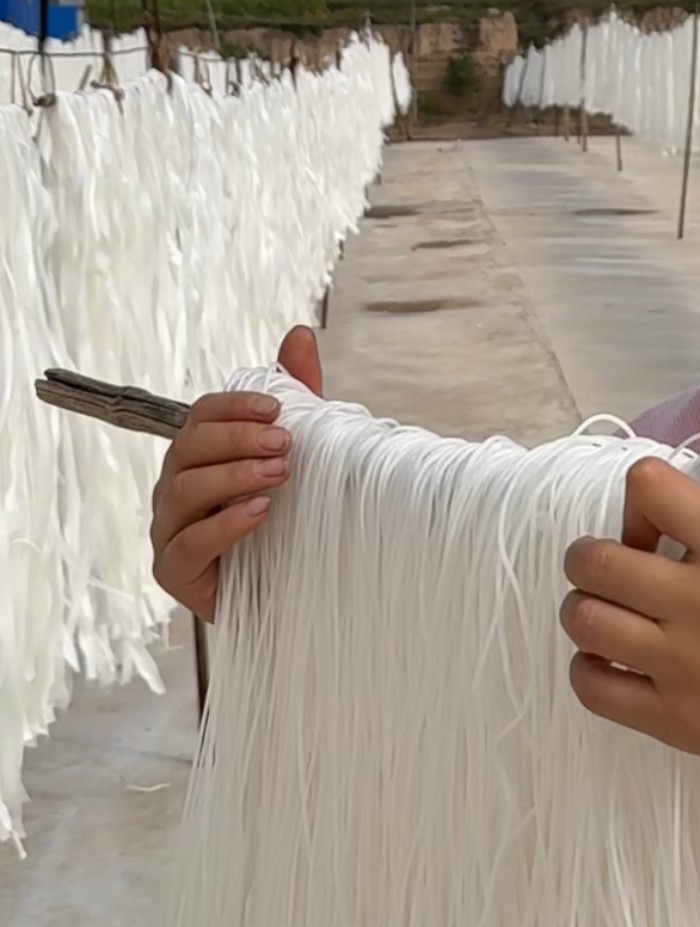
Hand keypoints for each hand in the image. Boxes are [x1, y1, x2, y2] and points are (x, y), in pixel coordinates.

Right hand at [150, 326, 322, 621]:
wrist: (293, 593)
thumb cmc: (289, 518)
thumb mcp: (301, 452)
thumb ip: (298, 394)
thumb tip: (300, 333)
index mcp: (201, 456)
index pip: (201, 416)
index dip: (233, 406)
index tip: (277, 406)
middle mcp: (177, 488)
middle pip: (189, 449)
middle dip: (237, 439)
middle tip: (286, 442)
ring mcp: (170, 530)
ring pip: (184, 491)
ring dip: (234, 476)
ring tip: (280, 474)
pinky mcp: (175, 572)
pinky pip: (188, 544)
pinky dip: (225, 525)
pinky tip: (260, 513)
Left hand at [561, 410, 699, 787]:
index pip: (646, 487)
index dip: (642, 499)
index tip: (660, 526)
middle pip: (591, 559)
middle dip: (594, 555)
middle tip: (621, 567)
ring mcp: (681, 667)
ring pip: (582, 620)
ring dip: (587, 607)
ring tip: (617, 611)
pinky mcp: (669, 719)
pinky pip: (590, 686)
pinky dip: (589, 668)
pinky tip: (617, 659)